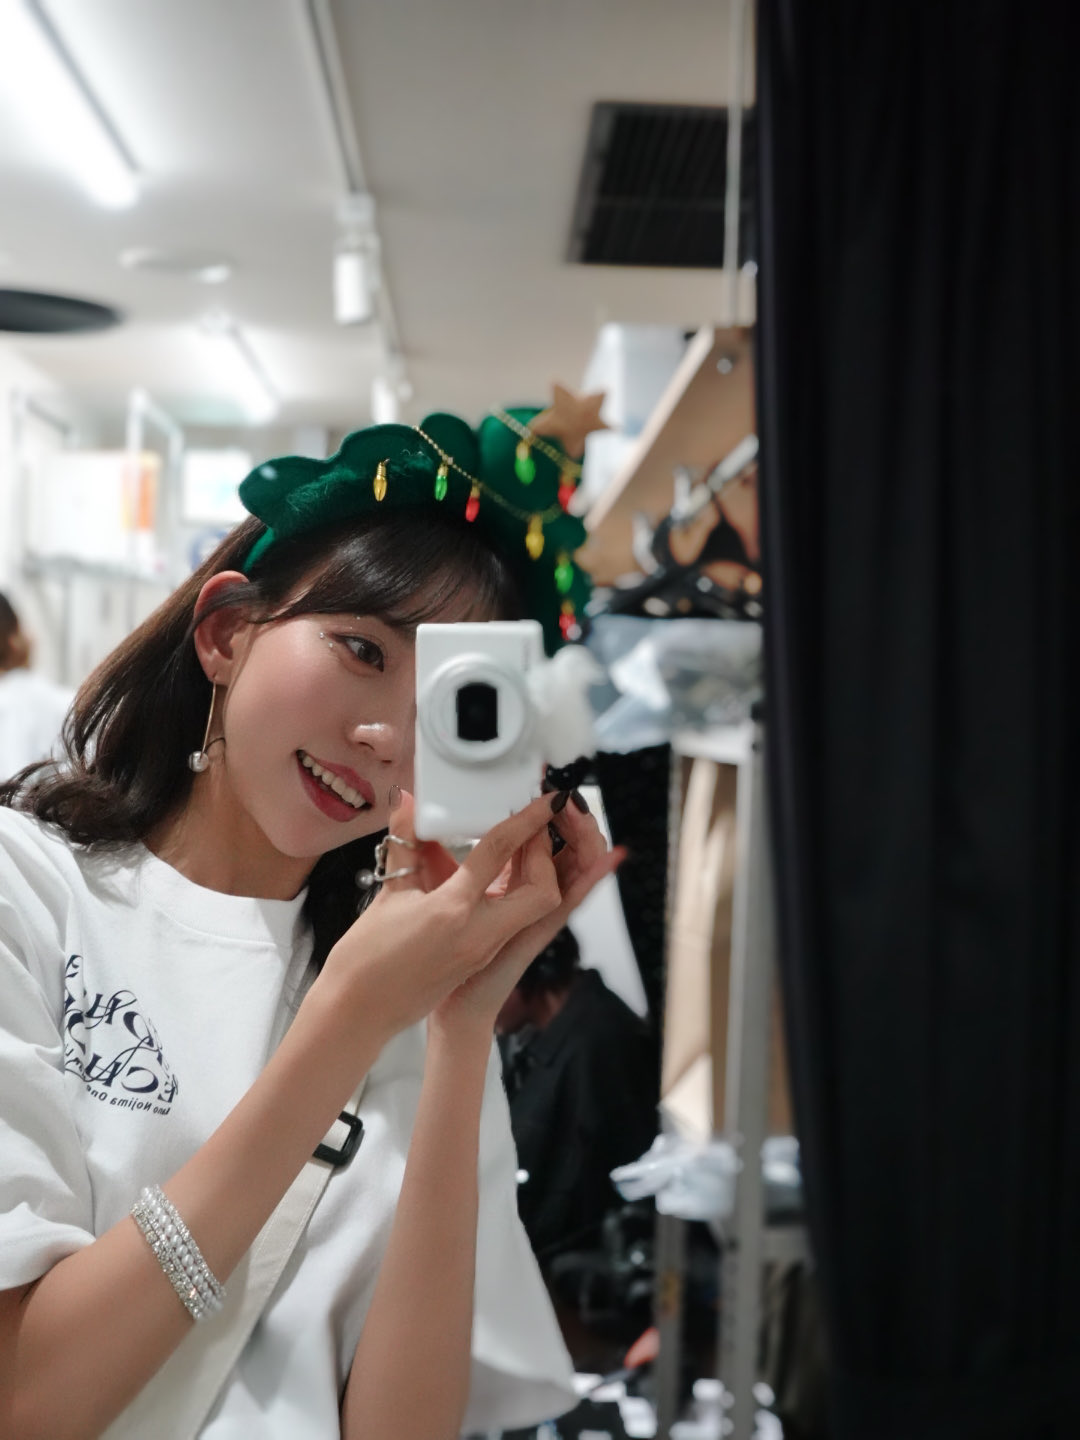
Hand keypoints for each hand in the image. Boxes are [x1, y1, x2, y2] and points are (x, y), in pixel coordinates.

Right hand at [316, 791, 562, 1044]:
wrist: (358, 1014)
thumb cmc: (366, 959)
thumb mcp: (388, 894)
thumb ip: (405, 844)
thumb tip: (407, 803)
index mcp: (452, 911)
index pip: (498, 853)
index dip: (526, 819)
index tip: (548, 797)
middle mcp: (479, 934)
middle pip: (542, 890)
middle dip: (545, 854)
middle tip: (533, 826)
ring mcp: (483, 949)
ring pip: (534, 907)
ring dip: (536, 873)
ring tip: (521, 843)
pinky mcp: (480, 957)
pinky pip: (514, 919)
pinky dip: (517, 891)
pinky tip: (498, 873)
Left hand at [430, 794, 625, 1037]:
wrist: (442, 1001)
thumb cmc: (434, 951)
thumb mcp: (428, 886)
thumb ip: (425, 848)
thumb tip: (411, 802)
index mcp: (505, 884)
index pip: (535, 840)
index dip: (543, 812)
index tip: (545, 784)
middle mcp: (527, 896)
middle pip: (564, 850)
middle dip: (573, 820)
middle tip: (566, 795)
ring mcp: (537, 915)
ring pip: (576, 870)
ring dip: (586, 839)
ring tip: (581, 813)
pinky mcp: (540, 932)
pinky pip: (571, 903)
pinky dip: (591, 879)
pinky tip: (608, 858)